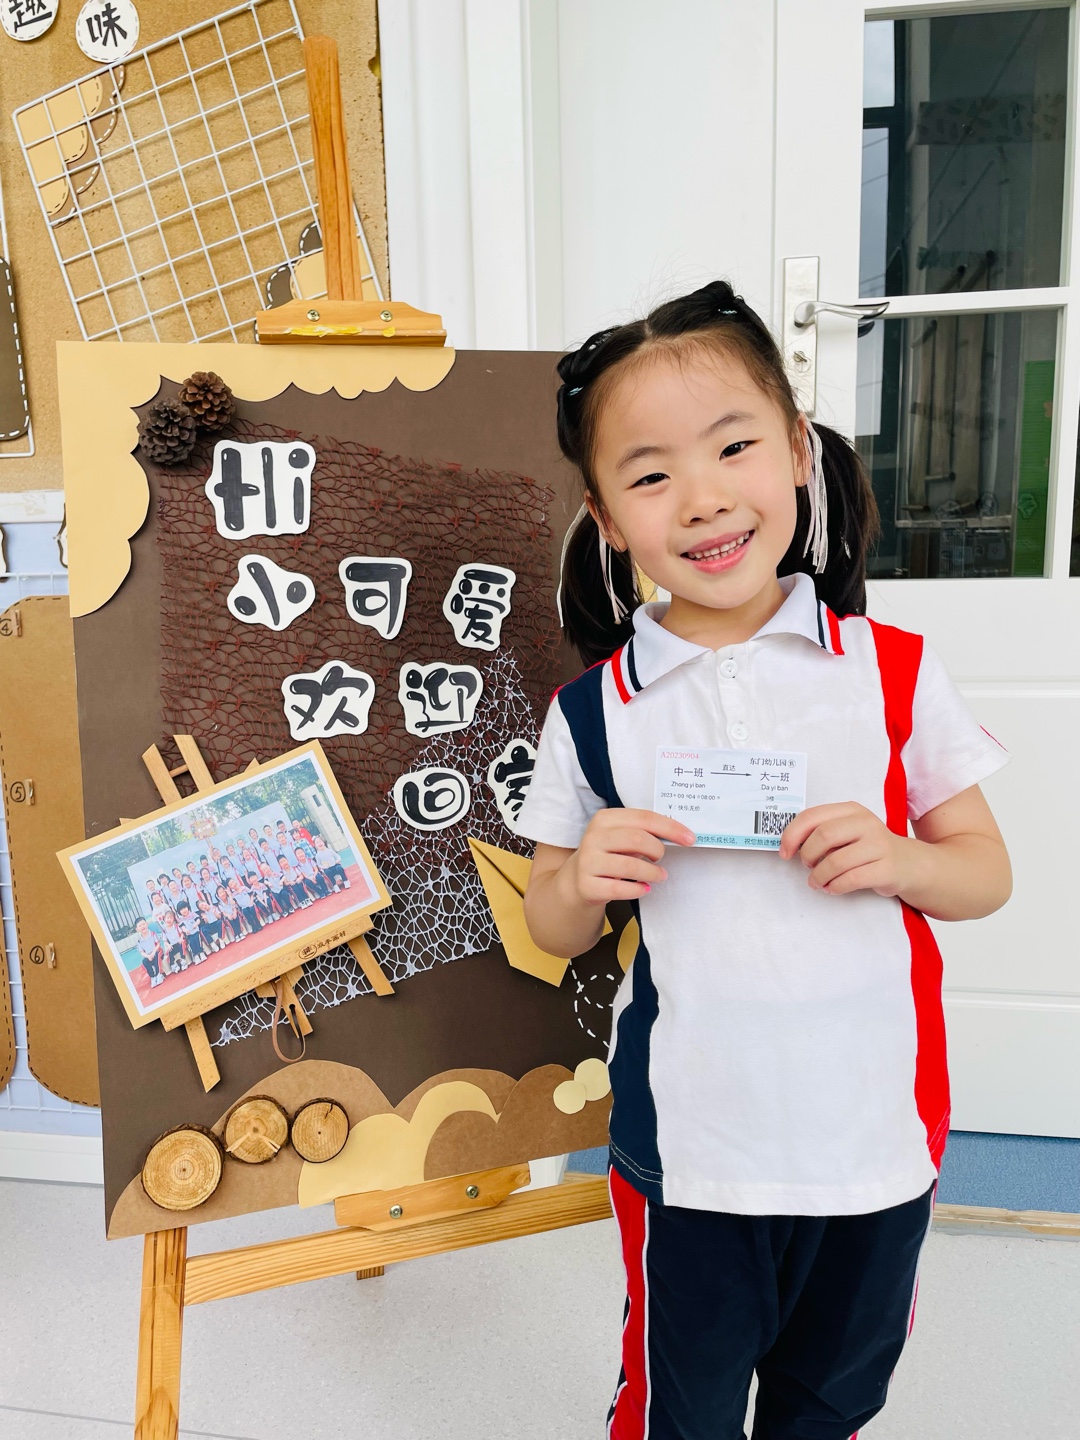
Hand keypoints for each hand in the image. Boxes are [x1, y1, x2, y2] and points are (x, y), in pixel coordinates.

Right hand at [568, 808, 694, 906]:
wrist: (576, 880)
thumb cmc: (608, 855)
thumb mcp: (621, 837)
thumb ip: (644, 832)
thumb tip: (680, 834)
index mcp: (605, 818)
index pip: (644, 818)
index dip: (670, 828)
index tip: (690, 838)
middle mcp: (594, 837)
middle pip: (637, 839)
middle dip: (657, 850)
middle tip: (661, 859)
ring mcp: (588, 861)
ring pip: (630, 866)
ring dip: (652, 873)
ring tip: (658, 876)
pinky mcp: (587, 885)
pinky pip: (619, 888)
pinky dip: (638, 889)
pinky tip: (644, 888)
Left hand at [778, 802, 913, 897]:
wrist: (910, 864)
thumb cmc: (869, 848)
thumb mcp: (848, 831)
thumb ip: (822, 831)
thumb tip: (789, 844)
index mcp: (851, 810)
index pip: (812, 816)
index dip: (792, 835)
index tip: (785, 852)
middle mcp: (866, 823)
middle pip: (823, 836)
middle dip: (807, 855)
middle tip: (807, 866)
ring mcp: (879, 845)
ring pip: (835, 862)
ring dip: (819, 876)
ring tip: (817, 882)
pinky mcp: (887, 869)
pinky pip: (851, 880)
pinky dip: (834, 887)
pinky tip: (832, 888)